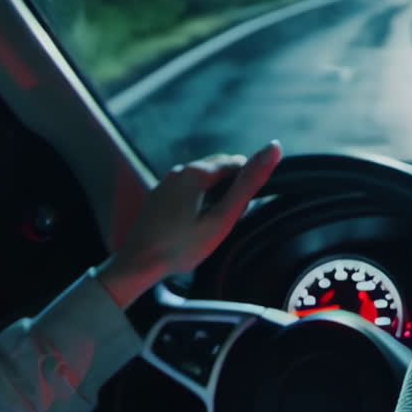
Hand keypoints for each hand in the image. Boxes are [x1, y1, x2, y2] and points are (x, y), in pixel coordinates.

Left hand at [97, 141, 282, 308]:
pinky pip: (186, 190)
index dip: (246, 184)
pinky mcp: (158, 196)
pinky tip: (194, 224)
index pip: (236, 163)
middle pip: (217, 169)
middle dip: (229, 187)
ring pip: (201, 180)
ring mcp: (165, 183)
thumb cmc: (182, 246)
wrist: (138, 264)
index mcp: (196, 171)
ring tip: (214, 223)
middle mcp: (178, 170)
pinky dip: (197, 201)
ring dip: (213, 194)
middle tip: (231, 217)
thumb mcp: (222, 218)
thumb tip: (273, 148)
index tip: (244, 209)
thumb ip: (248, 184)